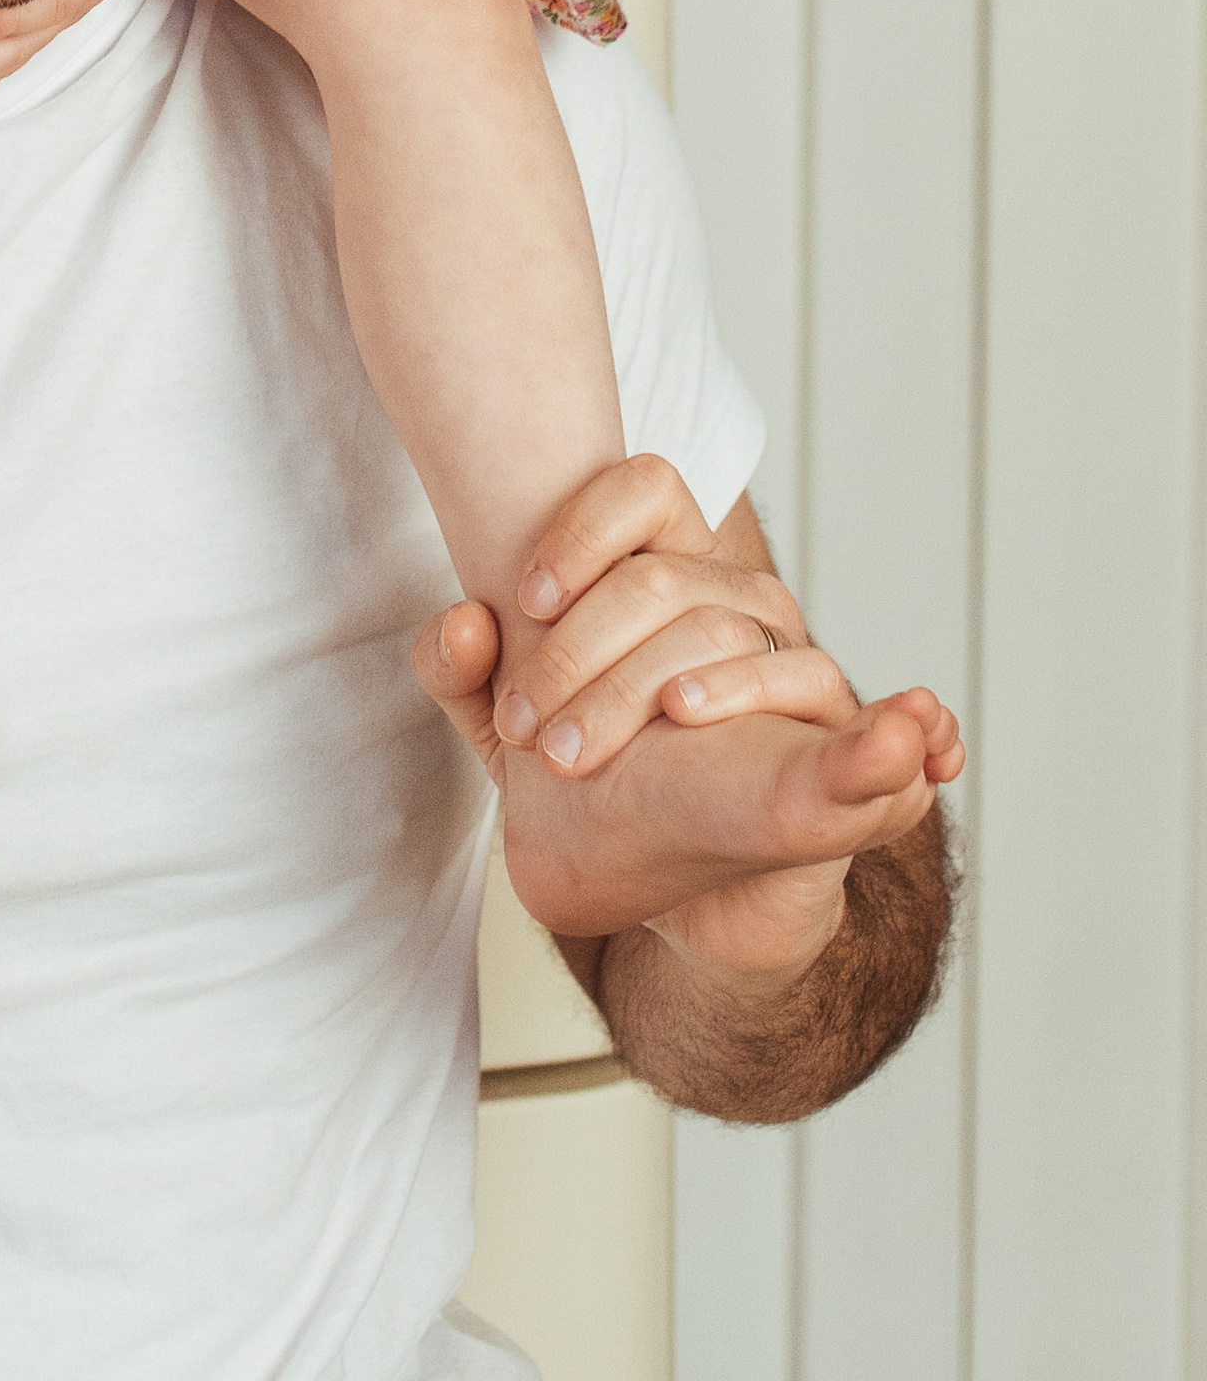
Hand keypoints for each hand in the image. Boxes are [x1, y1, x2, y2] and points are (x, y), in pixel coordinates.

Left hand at [413, 458, 961, 974]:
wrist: (674, 893)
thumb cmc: (602, 781)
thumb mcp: (510, 736)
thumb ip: (466, 675)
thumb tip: (464, 622)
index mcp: (668, 577)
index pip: (645, 488)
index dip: (580, 530)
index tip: (526, 603)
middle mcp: (738, 605)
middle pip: (666, 579)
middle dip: (585, 655)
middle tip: (538, 736)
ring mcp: (793, 670)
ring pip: (738, 641)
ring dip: (667, 693)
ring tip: (619, 744)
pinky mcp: (836, 753)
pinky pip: (871, 731)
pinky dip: (904, 731)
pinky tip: (917, 731)